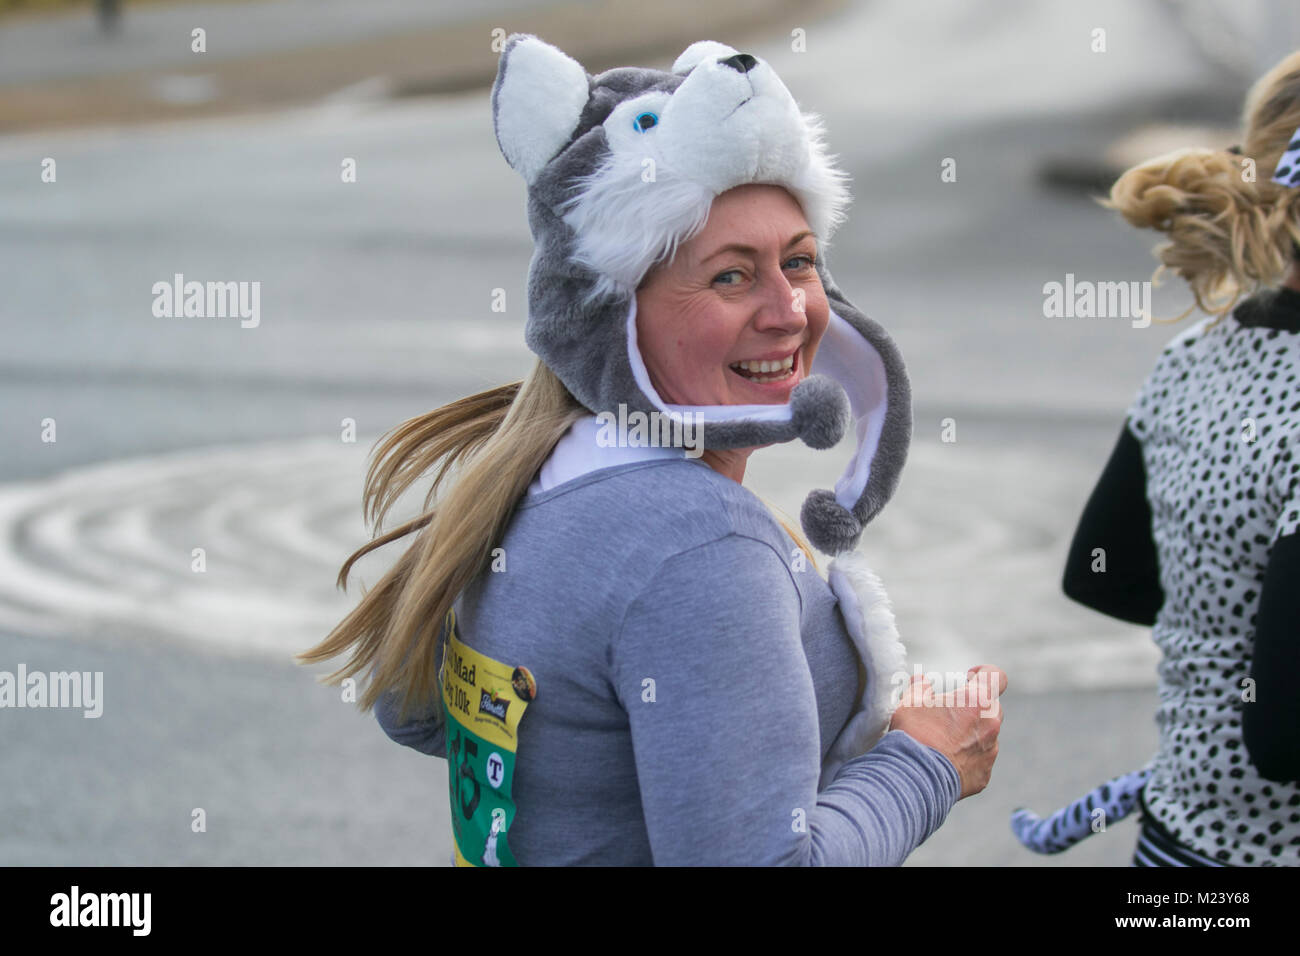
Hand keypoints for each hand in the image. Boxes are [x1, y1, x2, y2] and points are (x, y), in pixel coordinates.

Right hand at [888, 665, 1006, 799]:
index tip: (969, 677)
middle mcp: (991, 724)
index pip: (996, 676)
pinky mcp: (985, 774)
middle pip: (992, 707)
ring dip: (972, 732)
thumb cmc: (913, 734)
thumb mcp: (910, 702)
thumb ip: (920, 687)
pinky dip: (967, 757)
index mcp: (977, 700)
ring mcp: (990, 751)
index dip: (984, 672)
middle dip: (975, 706)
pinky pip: (980, 760)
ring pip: (988, 735)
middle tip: (951, 712)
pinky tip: (945, 760)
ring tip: (944, 740)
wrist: (914, 777)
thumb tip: (921, 680)